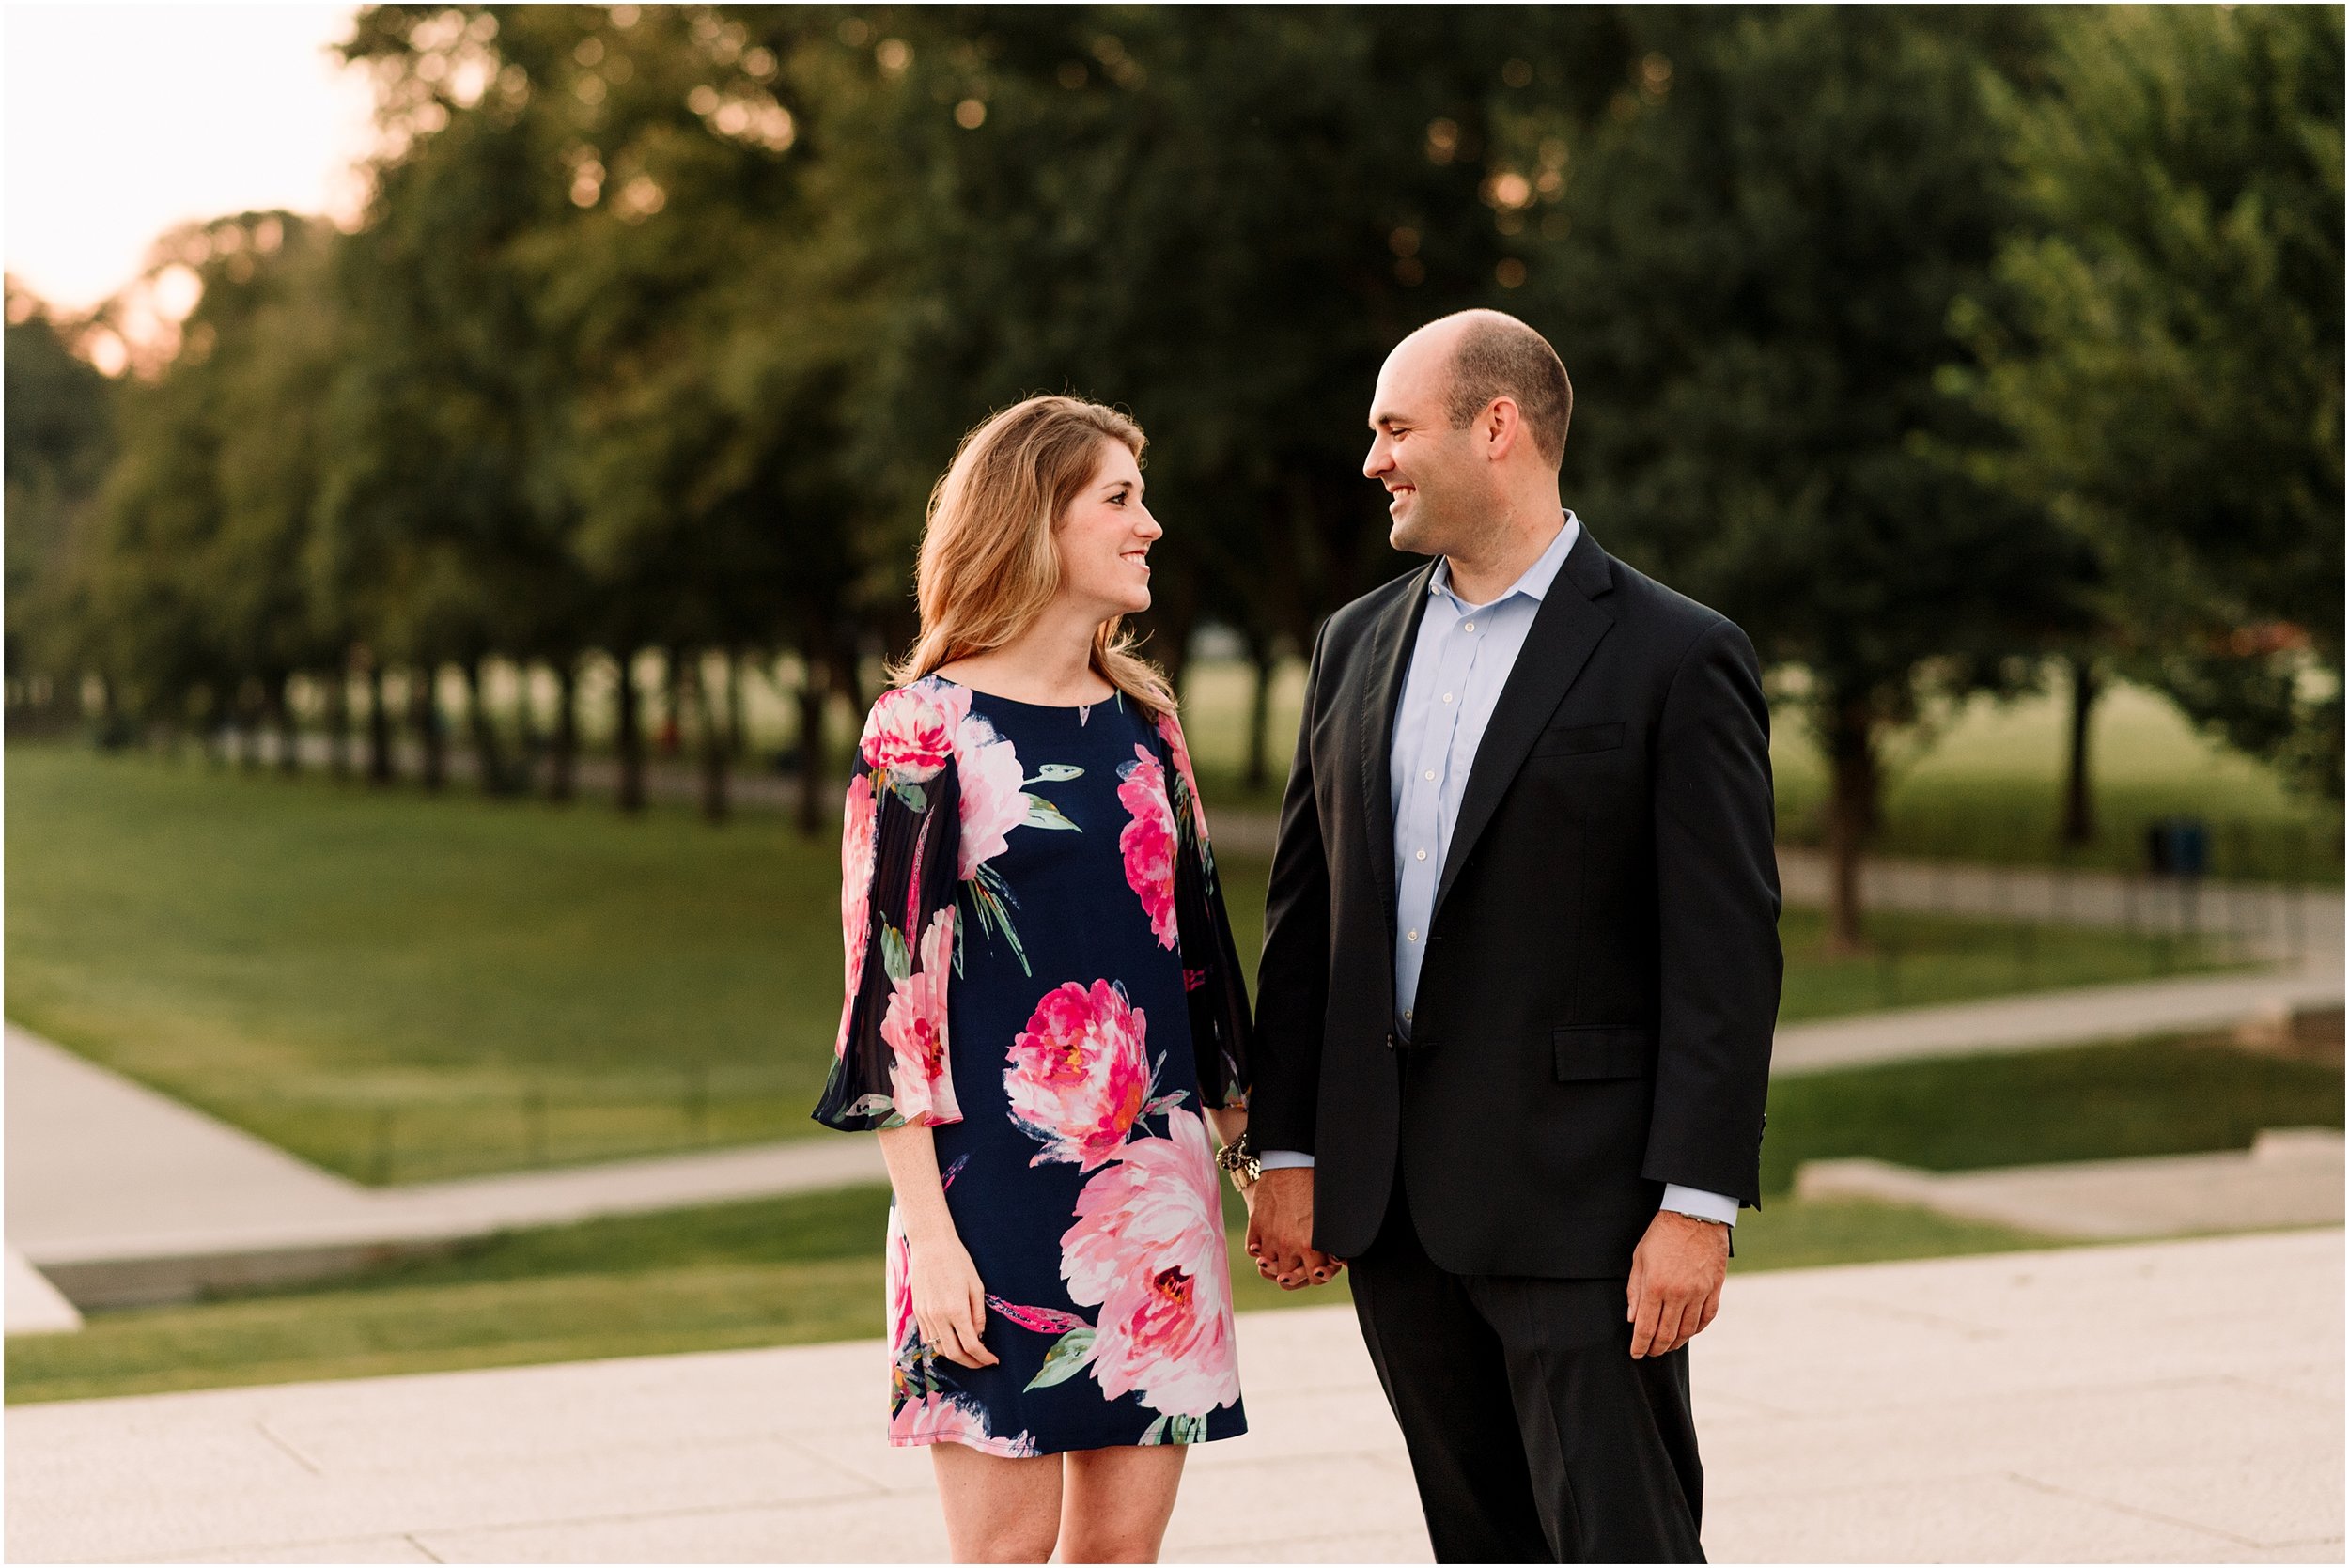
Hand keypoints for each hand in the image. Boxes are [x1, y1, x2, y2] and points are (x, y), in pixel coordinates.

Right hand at [907, 1232, 998, 1369]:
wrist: (930, 1245)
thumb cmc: (958, 1261)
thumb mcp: (976, 1286)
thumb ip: (978, 1314)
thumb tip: (979, 1335)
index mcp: (956, 1310)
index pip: (971, 1345)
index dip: (983, 1357)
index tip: (993, 1360)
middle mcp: (938, 1317)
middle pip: (954, 1354)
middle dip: (971, 1363)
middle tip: (982, 1362)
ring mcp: (925, 1315)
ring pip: (939, 1349)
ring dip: (955, 1356)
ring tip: (969, 1353)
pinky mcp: (917, 1312)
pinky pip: (928, 1338)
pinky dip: (940, 1345)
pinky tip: (951, 1340)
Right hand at [1243, 1167, 1344, 1288]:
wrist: (1291, 1161)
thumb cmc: (1316, 1185)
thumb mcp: (1332, 1215)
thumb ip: (1335, 1241)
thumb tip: (1341, 1260)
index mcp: (1311, 1244)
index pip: (1315, 1278)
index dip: (1319, 1274)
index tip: (1319, 1266)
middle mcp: (1288, 1245)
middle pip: (1288, 1279)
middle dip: (1296, 1275)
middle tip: (1299, 1265)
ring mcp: (1269, 1236)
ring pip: (1267, 1267)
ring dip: (1275, 1264)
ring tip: (1282, 1255)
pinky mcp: (1255, 1224)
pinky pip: (1252, 1249)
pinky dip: (1258, 1249)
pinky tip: (1266, 1244)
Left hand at [1626, 1209, 1727, 1357]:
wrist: (1694, 1215)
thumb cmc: (1661, 1235)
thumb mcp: (1639, 1259)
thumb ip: (1635, 1291)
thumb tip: (1633, 1319)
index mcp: (1656, 1286)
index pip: (1646, 1327)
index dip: (1640, 1345)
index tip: (1636, 1354)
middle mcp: (1678, 1293)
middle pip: (1667, 1334)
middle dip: (1656, 1348)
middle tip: (1650, 1353)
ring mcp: (1699, 1292)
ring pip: (1687, 1330)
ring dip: (1675, 1343)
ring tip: (1667, 1346)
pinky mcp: (1715, 1288)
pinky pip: (1707, 1318)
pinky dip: (1696, 1329)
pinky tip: (1688, 1332)